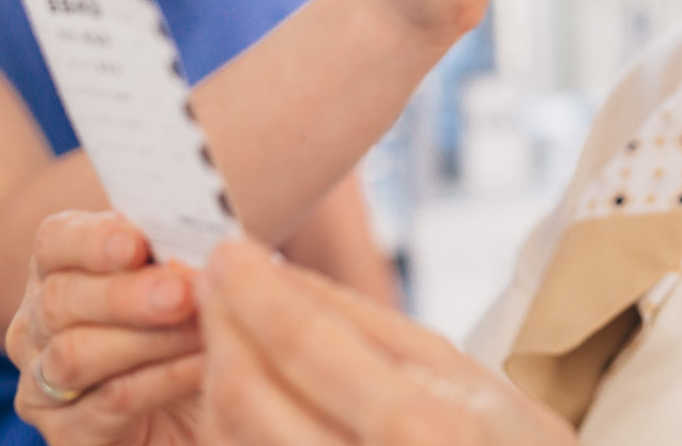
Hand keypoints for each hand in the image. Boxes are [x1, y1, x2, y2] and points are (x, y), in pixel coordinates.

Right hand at [6, 211, 205, 445]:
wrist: (210, 409)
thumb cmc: (194, 327)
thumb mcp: (190, 283)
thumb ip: (184, 256)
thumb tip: (206, 239)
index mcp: (60, 270)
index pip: (55, 242)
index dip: (92, 240)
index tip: (136, 242)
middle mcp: (37, 326)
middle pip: (61, 300)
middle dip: (125, 294)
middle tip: (182, 292)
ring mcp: (43, 385)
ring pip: (76, 354)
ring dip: (145, 339)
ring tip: (202, 328)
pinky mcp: (67, 435)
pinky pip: (110, 401)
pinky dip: (161, 379)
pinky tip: (201, 366)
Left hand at [199, 239, 580, 445]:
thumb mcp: (470, 382)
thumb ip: (374, 332)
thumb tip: (281, 279)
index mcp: (424, 430)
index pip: (307, 346)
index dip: (253, 292)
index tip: (230, 253)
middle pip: (249, 396)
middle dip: (219, 325)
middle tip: (210, 279)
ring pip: (231, 437)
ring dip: (214, 371)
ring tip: (222, 324)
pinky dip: (233, 421)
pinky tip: (245, 383)